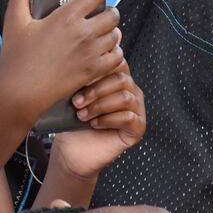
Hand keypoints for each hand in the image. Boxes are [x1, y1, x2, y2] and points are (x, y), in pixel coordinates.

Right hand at [0, 0, 123, 128]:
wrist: (21, 92)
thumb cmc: (16, 56)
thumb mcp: (15, 18)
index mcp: (65, 16)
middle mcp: (82, 32)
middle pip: (112, 15)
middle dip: (111, 12)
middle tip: (106, 12)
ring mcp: (90, 53)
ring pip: (116, 35)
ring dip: (113, 32)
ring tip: (106, 31)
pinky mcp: (93, 71)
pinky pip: (117, 57)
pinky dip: (115, 52)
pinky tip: (107, 51)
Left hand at [52, 62, 146, 179]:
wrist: (73, 150)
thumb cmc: (73, 121)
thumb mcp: (76, 93)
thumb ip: (84, 77)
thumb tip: (79, 62)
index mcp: (118, 78)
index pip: (118, 62)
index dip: (98, 69)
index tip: (77, 79)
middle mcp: (131, 91)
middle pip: (121, 79)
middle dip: (95, 90)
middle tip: (76, 102)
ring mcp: (137, 109)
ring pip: (125, 97)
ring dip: (99, 106)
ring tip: (83, 115)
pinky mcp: (138, 128)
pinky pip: (128, 117)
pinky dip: (108, 120)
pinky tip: (95, 124)